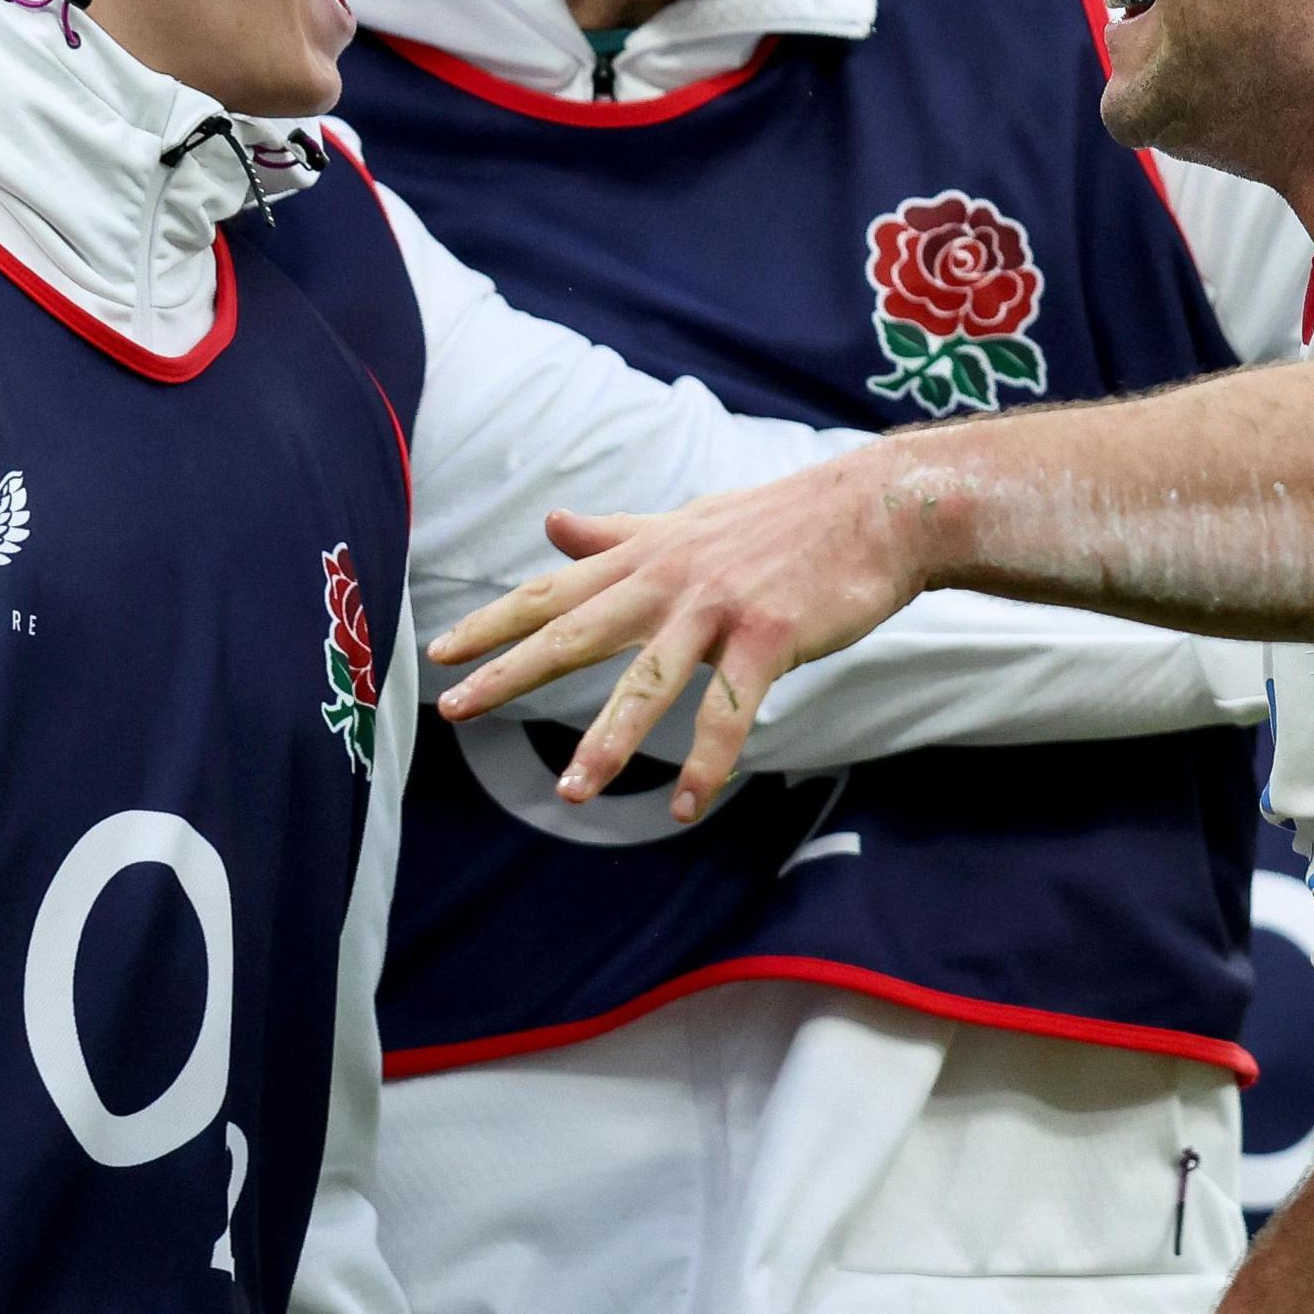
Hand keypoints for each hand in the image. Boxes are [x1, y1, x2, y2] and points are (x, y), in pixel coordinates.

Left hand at [425, 453, 939, 821]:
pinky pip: (729, 711)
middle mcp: (669, 579)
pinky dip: (707, 762)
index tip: (437, 654)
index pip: (552, 592)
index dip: (493, 623)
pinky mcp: (769, 637)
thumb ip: (617, 531)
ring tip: (570, 794)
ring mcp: (718, 608)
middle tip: (452, 709)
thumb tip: (552, 524)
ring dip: (607, 740)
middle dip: (510, 672)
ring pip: (648, 681)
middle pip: (574, 631)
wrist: (876, 507)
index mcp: (646, 555)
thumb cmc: (782, 520)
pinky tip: (685, 806)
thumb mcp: (687, 520)